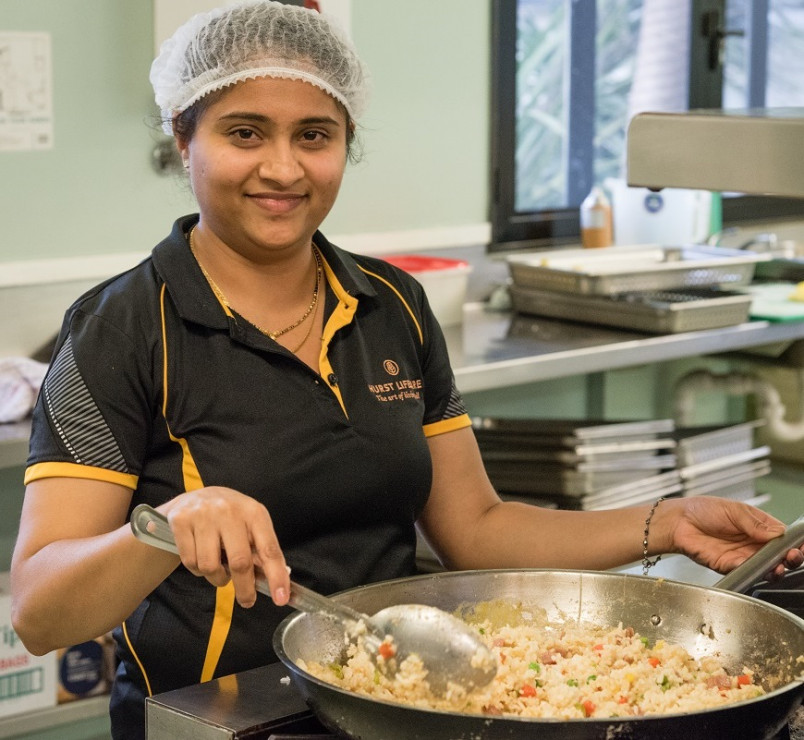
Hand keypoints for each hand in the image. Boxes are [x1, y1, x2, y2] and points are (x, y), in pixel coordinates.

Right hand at [162, 487, 290, 607]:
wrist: (193, 498)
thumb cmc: (229, 517)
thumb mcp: (250, 525)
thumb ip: (261, 550)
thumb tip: (275, 582)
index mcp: (253, 512)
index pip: (269, 549)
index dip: (276, 575)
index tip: (281, 598)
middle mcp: (229, 511)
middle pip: (240, 562)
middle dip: (245, 589)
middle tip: (247, 601)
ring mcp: (203, 515)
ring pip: (210, 567)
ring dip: (217, 578)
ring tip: (218, 567)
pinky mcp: (181, 521)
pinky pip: (190, 562)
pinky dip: (198, 570)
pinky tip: (201, 556)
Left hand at [665, 497, 802, 577]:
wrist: (679, 521)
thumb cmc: (703, 510)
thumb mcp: (733, 510)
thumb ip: (755, 523)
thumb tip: (777, 532)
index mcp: (758, 526)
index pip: (784, 536)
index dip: (795, 542)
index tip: (801, 545)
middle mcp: (754, 543)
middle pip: (780, 555)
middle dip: (791, 558)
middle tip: (793, 556)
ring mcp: (743, 556)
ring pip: (767, 567)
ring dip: (777, 568)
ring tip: (780, 565)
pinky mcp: (730, 566)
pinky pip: (747, 571)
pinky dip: (755, 572)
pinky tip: (760, 568)